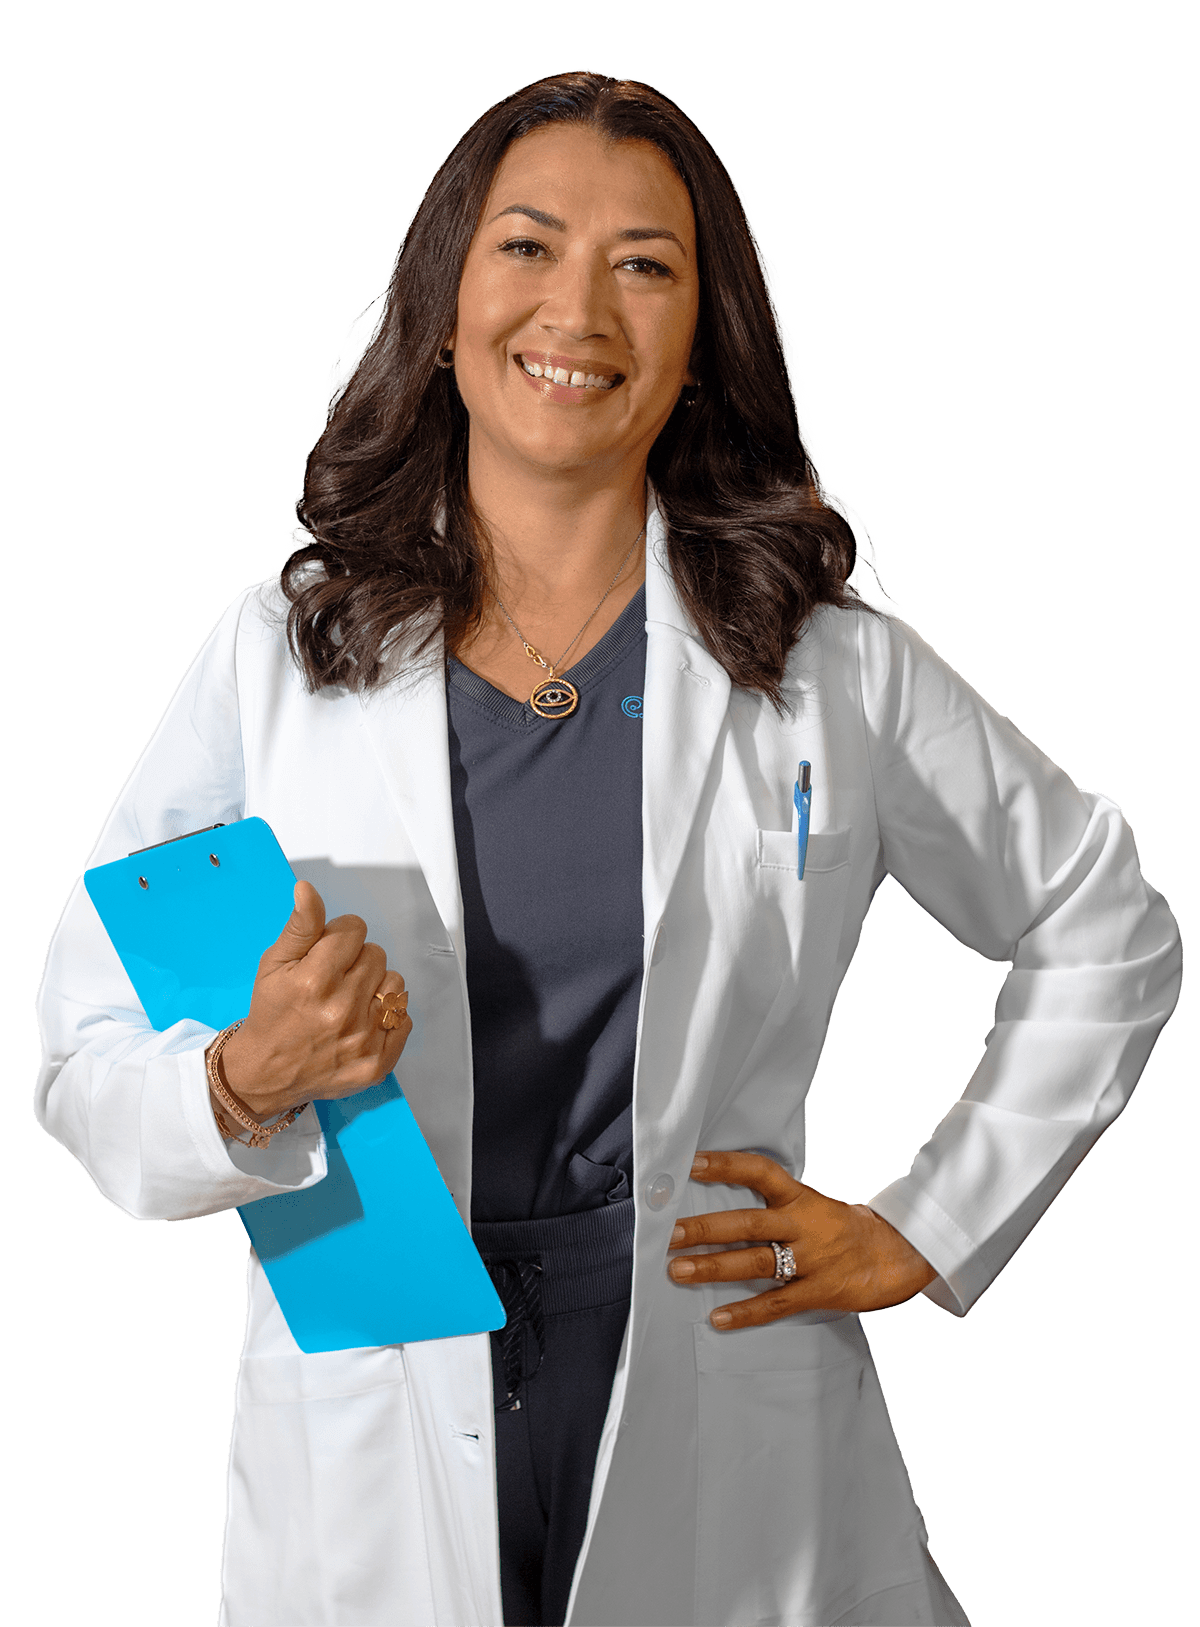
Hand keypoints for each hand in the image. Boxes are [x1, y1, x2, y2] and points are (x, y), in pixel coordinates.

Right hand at [215, 881, 412, 1119]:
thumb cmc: (272, 1013)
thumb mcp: (275, 964)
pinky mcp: (378, 1062)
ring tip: (349, 1001)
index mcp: (315, 980)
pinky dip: (387, 1018)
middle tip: (334, 980)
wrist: (267, 1072)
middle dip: (356, 961)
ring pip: (395, 984)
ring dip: (376, 987)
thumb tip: (307, 889)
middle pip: (376, 954)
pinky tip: (361, 1022)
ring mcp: (363, 1038)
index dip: (341, 936)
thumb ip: (300, 926)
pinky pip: (404, 1019)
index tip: (328, 953)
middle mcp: (342, 1009)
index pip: (355, 930)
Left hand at [667, 1149, 935, 1329]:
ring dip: (714, 1267)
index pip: (760, 1172)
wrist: (899, 1254)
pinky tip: (717, 1318)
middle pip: (748, 1223)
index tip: (690, 1163)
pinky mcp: (819, 1291)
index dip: (725, 1165)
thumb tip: (719, 1203)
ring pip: (756, 1263)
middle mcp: (803, 1225)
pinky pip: (777, 1303)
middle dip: (705, 1228)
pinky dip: (746, 1312)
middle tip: (668, 1233)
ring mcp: (811, 1259)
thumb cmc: (842, 1228)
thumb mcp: (812, 1204)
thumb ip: (773, 1205)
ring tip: (677, 1271)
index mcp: (800, 1197)